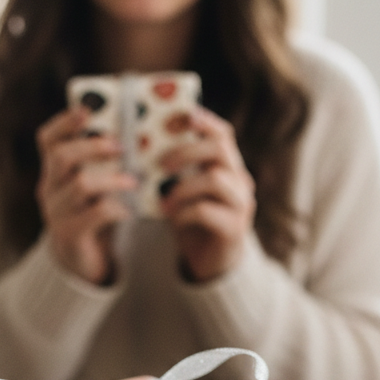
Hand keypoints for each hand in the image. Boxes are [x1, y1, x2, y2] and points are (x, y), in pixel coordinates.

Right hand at [35, 107, 136, 285]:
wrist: (82, 259)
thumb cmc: (93, 212)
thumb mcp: (94, 184)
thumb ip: (105, 163)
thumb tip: (140, 132)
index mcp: (53, 171)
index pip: (47, 139)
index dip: (64, 122)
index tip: (87, 110)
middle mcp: (48, 188)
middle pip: (62, 157)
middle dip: (94, 147)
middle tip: (122, 146)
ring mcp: (56, 212)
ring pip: (80, 185)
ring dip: (111, 179)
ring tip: (134, 180)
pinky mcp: (70, 235)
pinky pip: (94, 215)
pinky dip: (116, 209)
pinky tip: (129, 210)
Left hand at [159, 107, 255, 282]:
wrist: (211, 264)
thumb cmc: (193, 223)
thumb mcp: (182, 193)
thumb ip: (172, 173)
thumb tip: (139, 150)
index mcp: (228, 167)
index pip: (223, 134)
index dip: (204, 121)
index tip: (182, 115)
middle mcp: (240, 181)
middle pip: (219, 149)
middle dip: (186, 151)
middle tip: (160, 164)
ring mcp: (240, 205)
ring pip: (214, 180)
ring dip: (182, 187)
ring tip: (162, 200)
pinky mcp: (234, 228)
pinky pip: (206, 211)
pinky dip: (183, 213)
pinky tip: (171, 219)